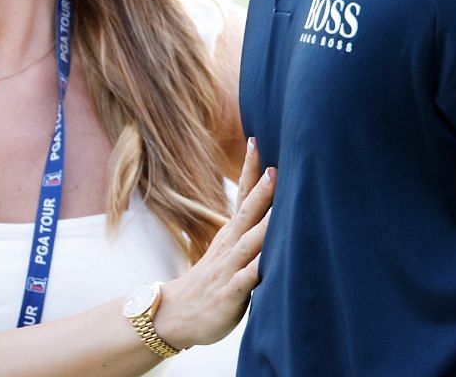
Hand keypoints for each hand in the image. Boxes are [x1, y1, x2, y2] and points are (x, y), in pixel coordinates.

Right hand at [151, 139, 274, 348]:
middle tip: (276, 167)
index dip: (250, 169)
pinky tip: (267, 264)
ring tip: (280, 210)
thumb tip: (274, 205)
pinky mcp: (229, 294)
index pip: (241, 194)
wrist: (176, 315)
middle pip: (247, 213)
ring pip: (249, 244)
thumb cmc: (210, 281)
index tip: (257, 140)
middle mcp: (230, 246)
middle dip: (262, 191)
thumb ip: (249, 230)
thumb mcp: (228, 249)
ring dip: (264, 227)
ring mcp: (229, 269)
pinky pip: (244, 281)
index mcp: (231, 233)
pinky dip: (255, 271)